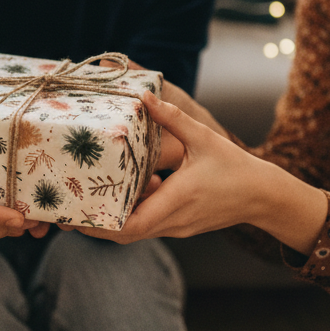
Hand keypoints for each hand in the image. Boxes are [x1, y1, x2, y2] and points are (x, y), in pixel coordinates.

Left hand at [71, 93, 327, 252]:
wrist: (264, 196)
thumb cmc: (236, 168)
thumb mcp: (204, 138)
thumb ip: (173, 118)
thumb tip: (146, 96)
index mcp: (176, 201)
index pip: (130, 226)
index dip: (100, 225)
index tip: (76, 214)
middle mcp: (172, 221)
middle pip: (123, 234)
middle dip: (94, 225)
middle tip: (65, 209)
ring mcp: (176, 226)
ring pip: (134, 230)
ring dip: (110, 218)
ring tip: (83, 198)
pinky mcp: (179, 225)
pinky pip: (148, 223)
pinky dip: (131, 211)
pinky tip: (126, 186)